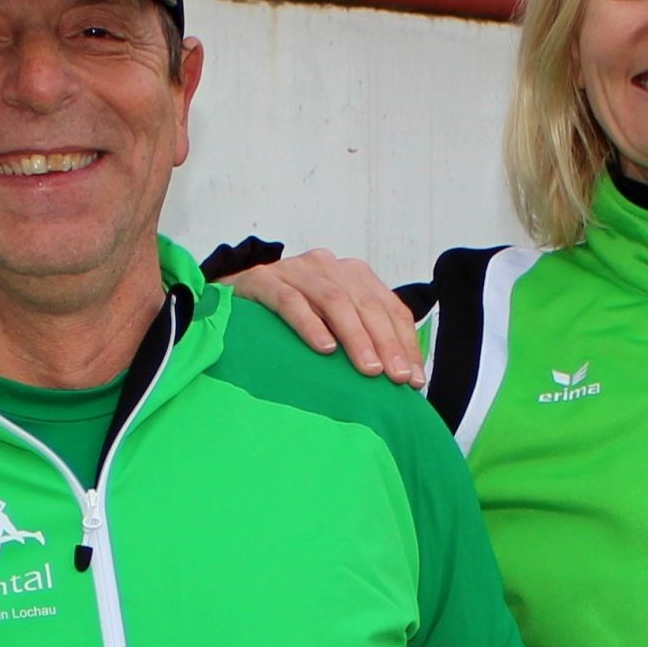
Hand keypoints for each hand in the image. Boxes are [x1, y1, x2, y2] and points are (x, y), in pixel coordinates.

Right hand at [227, 249, 423, 384]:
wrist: (232, 299)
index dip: (405, 342)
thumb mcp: (331, 324)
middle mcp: (327, 266)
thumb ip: (361, 339)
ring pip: (333, 300)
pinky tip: (324, 348)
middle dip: (386, 343)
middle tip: (396, 378)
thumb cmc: (288, 320)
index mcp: (351, 274)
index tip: (415, 379)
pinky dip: (310, 324)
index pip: (389, 307)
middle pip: (366, 303)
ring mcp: (295, 270)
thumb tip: (401, 380)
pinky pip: (289, 301)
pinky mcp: (262, 280)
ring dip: (355, 337)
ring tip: (368, 369)